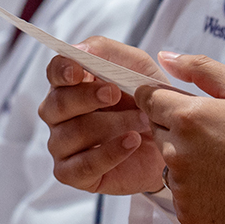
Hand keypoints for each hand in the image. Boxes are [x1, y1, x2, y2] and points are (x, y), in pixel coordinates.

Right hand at [38, 37, 165, 194]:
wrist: (171, 143)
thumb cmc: (147, 101)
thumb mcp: (137, 66)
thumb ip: (107, 51)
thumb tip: (79, 50)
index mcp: (70, 84)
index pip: (54, 71)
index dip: (62, 70)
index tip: (79, 71)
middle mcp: (59, 114)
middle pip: (57, 103)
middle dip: (88, 97)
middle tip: (116, 93)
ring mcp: (62, 144)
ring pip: (72, 133)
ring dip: (111, 124)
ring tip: (141, 121)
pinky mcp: (72, 173)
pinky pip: (81, 165)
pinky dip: (109, 153)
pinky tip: (132, 142)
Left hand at [134, 51, 224, 223]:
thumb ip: (198, 68)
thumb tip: (164, 57)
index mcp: (187, 118)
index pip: (148, 99)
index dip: (163, 99)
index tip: (180, 105)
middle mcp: (177, 152)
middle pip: (157, 131)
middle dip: (176, 129)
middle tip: (213, 136)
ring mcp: (181, 185)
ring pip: (167, 164)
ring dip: (184, 160)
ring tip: (221, 162)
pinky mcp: (188, 213)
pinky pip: (179, 194)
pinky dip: (194, 190)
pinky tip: (221, 185)